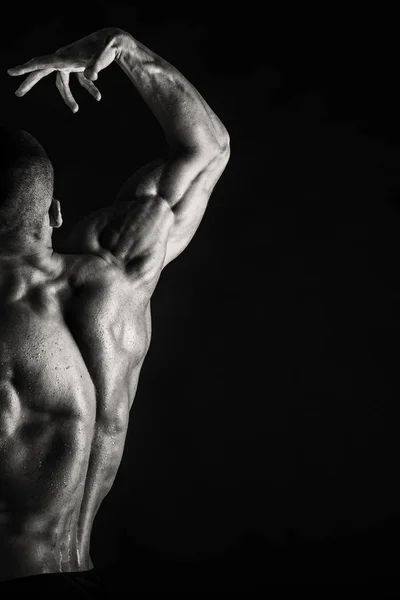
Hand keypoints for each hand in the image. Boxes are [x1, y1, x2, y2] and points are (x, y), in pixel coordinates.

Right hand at [7, 27, 122, 112]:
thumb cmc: (106, 46)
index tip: (11, 72)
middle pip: (41, 72)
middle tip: (18, 93)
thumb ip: (96, 65)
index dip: (25, 68)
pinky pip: (80, 82)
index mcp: (62, 57)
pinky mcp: (80, 67)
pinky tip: (98, 97)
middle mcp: (63, 59)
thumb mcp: (102, 55)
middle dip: (30, 82)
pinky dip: (89, 90)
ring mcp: (71, 64)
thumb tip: (92, 77)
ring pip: (63, 84)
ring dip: (69, 98)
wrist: (114, 41)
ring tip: (76, 110)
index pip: (40, 63)